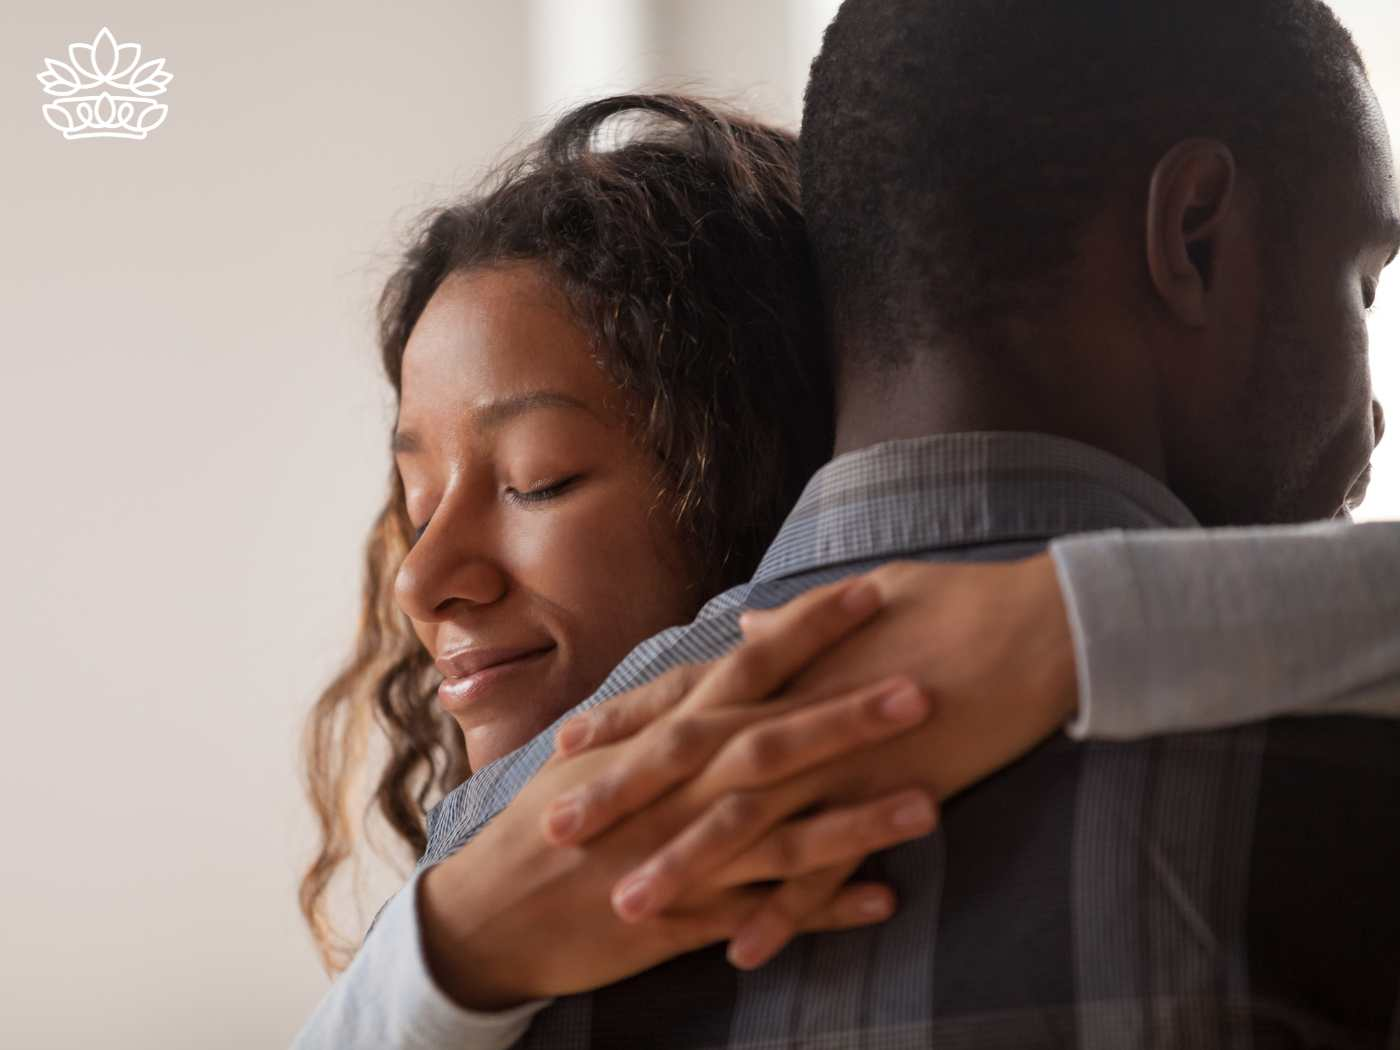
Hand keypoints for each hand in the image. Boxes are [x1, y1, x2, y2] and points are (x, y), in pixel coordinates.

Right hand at [417, 581, 939, 1006]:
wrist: (489, 912)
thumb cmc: (547, 823)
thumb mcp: (603, 752)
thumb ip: (668, 706)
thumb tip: (720, 659)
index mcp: (662, 738)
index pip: (745, 668)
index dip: (808, 630)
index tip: (870, 591)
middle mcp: (679, 789)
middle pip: (773, 742)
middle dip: (847, 714)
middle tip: (923, 685)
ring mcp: (684, 854)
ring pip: (782, 832)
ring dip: (856, 818)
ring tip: (930, 802)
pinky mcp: (685, 917)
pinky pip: (765, 912)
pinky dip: (823, 907)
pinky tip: (885, 899)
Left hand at [547, 554, 1076, 957]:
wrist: (1040, 629)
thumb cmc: (955, 603)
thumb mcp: (865, 600)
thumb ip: (798, 624)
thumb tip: (756, 620)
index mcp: (788, 663)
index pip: (688, 694)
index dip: (625, 721)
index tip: (568, 744)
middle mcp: (799, 709)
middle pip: (693, 760)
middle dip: (622, 797)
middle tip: (556, 832)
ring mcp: (842, 756)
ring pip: (747, 821)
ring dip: (685, 866)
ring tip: (629, 904)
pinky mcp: (889, 797)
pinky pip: (827, 866)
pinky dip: (785, 911)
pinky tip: (744, 951)